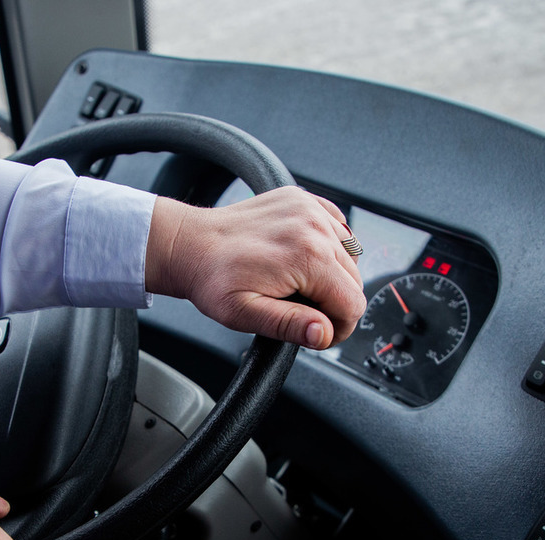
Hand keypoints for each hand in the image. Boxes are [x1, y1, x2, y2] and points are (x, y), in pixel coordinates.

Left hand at [145, 186, 366, 348]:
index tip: (317, 332)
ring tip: (298, 284)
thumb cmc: (213, 279)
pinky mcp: (304, 200)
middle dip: (334, 303)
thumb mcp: (245, 313)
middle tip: (301, 311)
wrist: (191, 243)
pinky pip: (338, 229)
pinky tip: (304, 258)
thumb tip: (323, 333)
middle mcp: (315, 227)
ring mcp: (311, 209)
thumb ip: (288, 325)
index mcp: (308, 256)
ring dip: (332, 276)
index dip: (338, 328)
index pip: (353, 304)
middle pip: (354, 282)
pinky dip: (329, 247)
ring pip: (350, 256)